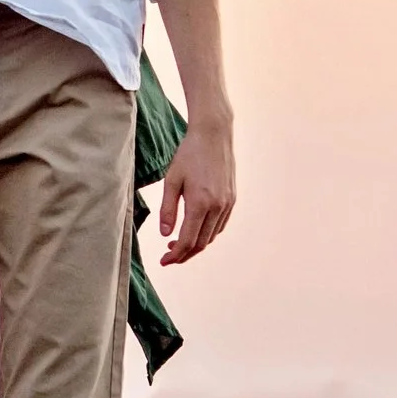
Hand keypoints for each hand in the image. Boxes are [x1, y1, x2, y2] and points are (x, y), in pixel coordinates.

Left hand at [156, 118, 233, 264]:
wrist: (213, 135)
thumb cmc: (188, 155)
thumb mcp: (171, 180)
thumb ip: (167, 209)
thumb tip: (165, 234)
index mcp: (200, 203)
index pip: (188, 240)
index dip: (175, 255)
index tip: (164, 261)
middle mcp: (217, 206)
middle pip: (201, 243)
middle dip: (185, 254)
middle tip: (169, 257)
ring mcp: (227, 204)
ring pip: (212, 236)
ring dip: (196, 245)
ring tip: (179, 245)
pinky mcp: (232, 199)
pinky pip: (220, 225)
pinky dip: (207, 234)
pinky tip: (195, 231)